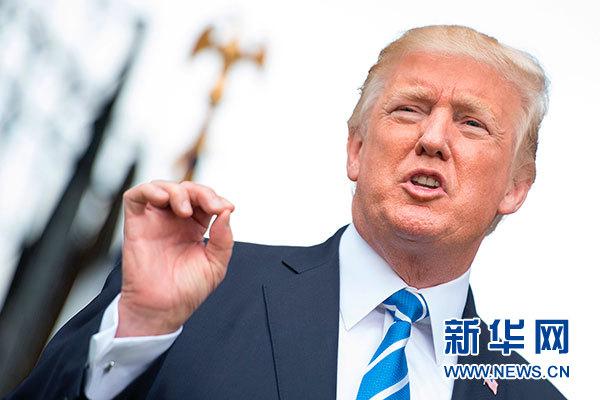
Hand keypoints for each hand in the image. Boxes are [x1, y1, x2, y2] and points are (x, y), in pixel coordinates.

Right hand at [116, 180, 233, 336]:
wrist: (163, 310)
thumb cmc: (187, 291)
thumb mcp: (216, 264)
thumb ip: (224, 238)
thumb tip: (227, 212)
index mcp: (195, 227)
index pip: (205, 200)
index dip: (216, 198)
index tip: (225, 209)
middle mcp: (174, 221)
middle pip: (187, 189)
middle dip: (202, 192)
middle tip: (211, 206)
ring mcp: (155, 221)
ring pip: (163, 187)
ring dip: (178, 190)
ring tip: (185, 209)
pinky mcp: (136, 224)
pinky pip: (136, 196)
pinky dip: (149, 190)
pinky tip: (163, 199)